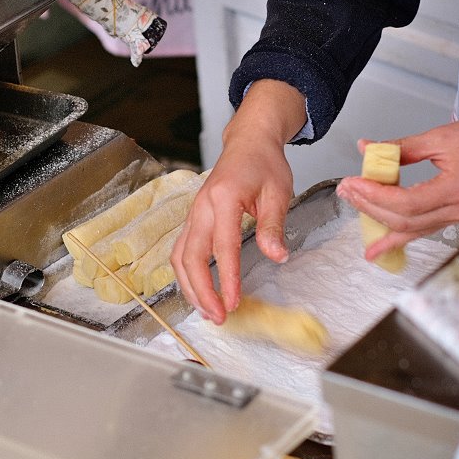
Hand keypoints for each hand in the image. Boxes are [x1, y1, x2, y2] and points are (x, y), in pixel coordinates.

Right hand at [171, 80, 306, 323]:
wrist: (248, 141)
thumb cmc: (264, 163)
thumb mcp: (278, 191)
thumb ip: (274, 225)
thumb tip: (277, 256)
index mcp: (224, 197)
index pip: (223, 246)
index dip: (227, 278)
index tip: (233, 303)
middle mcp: (202, 206)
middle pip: (190, 256)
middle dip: (201, 291)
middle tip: (219, 317)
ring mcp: (193, 212)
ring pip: (180, 256)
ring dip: (190, 287)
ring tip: (208, 311)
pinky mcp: (193, 219)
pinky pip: (181, 250)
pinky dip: (187, 275)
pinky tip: (199, 291)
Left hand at [335, 105, 458, 260]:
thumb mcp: (441, 137)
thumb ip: (402, 147)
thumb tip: (368, 149)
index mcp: (458, 188)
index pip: (407, 202)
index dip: (375, 196)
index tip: (353, 183)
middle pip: (405, 220)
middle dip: (370, 206)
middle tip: (347, 190)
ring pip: (411, 230)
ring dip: (379, 222)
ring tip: (354, 208)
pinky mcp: (456, 218)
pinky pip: (422, 231)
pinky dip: (397, 237)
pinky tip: (377, 247)